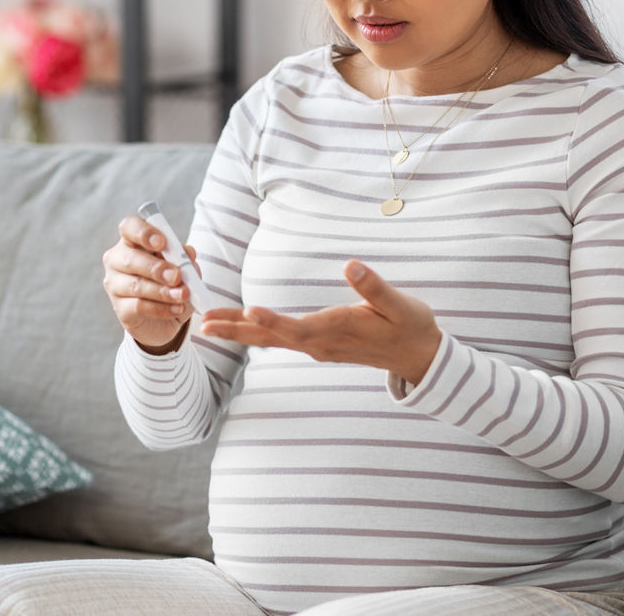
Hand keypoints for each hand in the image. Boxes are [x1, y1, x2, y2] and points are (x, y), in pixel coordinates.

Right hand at [102, 214, 201, 353]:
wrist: (162, 318)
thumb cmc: (168, 283)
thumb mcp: (181, 267)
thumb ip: (184, 258)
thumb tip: (189, 253)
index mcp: (131, 241)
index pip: (129, 227)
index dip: (144, 233)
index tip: (162, 243)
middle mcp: (117, 260)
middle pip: (130, 259)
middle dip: (156, 268)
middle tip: (177, 276)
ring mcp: (115, 285)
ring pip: (136, 286)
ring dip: (163, 291)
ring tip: (183, 295)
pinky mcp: (120, 309)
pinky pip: (139, 307)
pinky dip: (162, 308)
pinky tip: (178, 308)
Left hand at [200, 260, 442, 384]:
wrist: (419, 357)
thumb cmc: (411, 327)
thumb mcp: (400, 305)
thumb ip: (374, 287)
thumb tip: (350, 266)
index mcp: (339, 331)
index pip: (299, 328)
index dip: (274, 321)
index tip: (250, 310)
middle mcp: (322, 343)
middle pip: (273, 339)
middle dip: (238, 330)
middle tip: (204, 325)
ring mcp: (318, 347)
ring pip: (272, 341)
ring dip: (240, 332)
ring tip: (208, 325)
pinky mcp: (319, 345)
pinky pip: (280, 340)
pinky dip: (256, 333)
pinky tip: (240, 325)